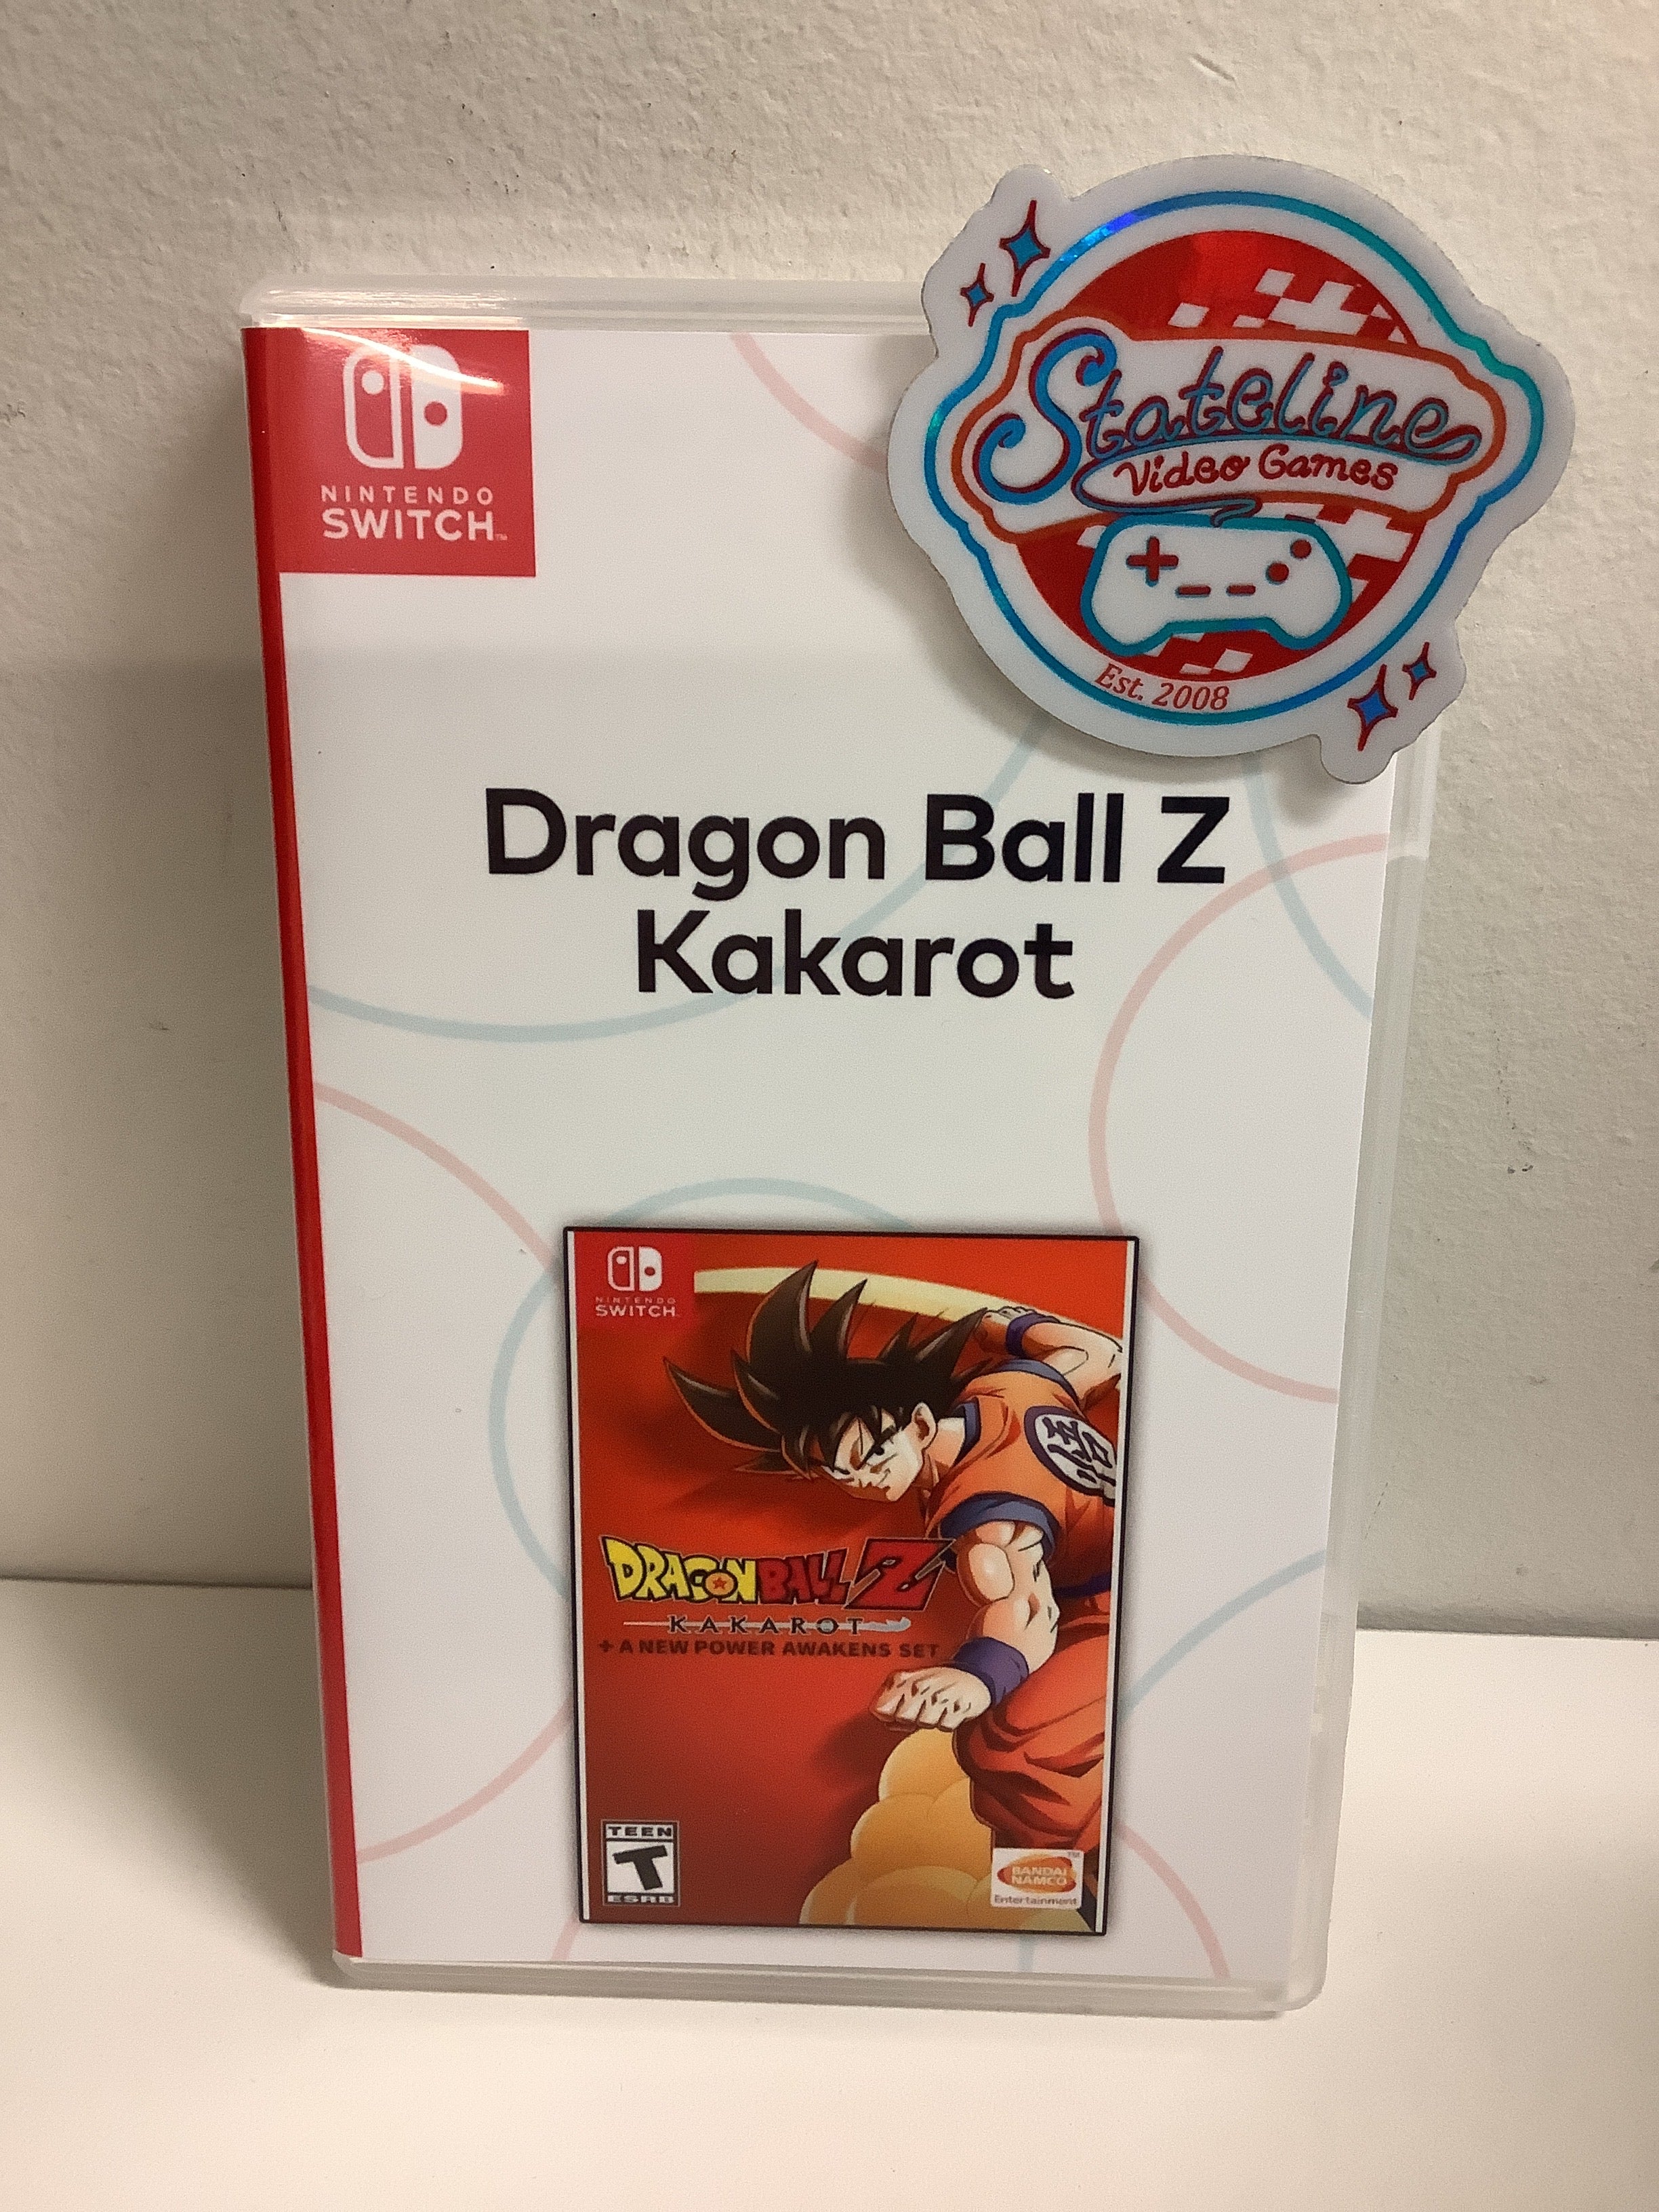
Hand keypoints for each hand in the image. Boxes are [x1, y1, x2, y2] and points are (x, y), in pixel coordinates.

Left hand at [871, 1665, 992, 1730]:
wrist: (976, 1674)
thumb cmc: (943, 1678)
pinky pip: (945, 1726)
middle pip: (904, 1717)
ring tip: (935, 1708)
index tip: (889, 1714)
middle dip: (909, 1718)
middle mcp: (924, 1688)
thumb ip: (894, 1692)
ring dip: (929, 1720)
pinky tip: (948, 1712)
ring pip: (925, 1723)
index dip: (886, 1713)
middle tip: (918, 1709)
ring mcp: (942, 1699)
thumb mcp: (914, 1677)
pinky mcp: (958, 1710)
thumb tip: (879, 1713)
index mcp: (910, 1680)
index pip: (884, 1706)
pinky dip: (946, 1722)